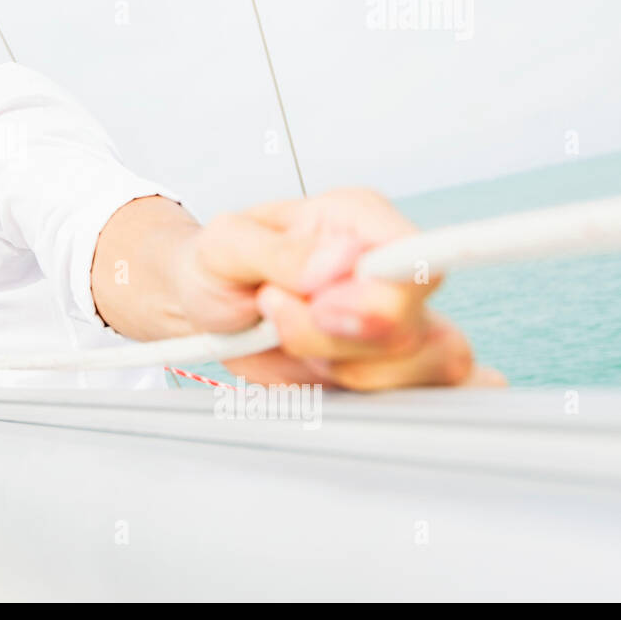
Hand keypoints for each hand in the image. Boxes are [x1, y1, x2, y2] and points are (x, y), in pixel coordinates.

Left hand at [181, 188, 505, 390]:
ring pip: (415, 368)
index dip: (381, 295)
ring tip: (282, 334)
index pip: (416, 257)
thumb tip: (342, 259)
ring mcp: (393, 322)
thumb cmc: (217, 265)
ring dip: (335, 367)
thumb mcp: (227, 245)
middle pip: (413, 324)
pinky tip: (304, 369)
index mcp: (360, 221)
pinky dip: (344, 394)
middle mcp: (388, 269)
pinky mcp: (385, 367)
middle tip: (276, 314)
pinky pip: (400, 398)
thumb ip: (283, 251)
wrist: (203, 306)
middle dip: (335, 339)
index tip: (321, 306)